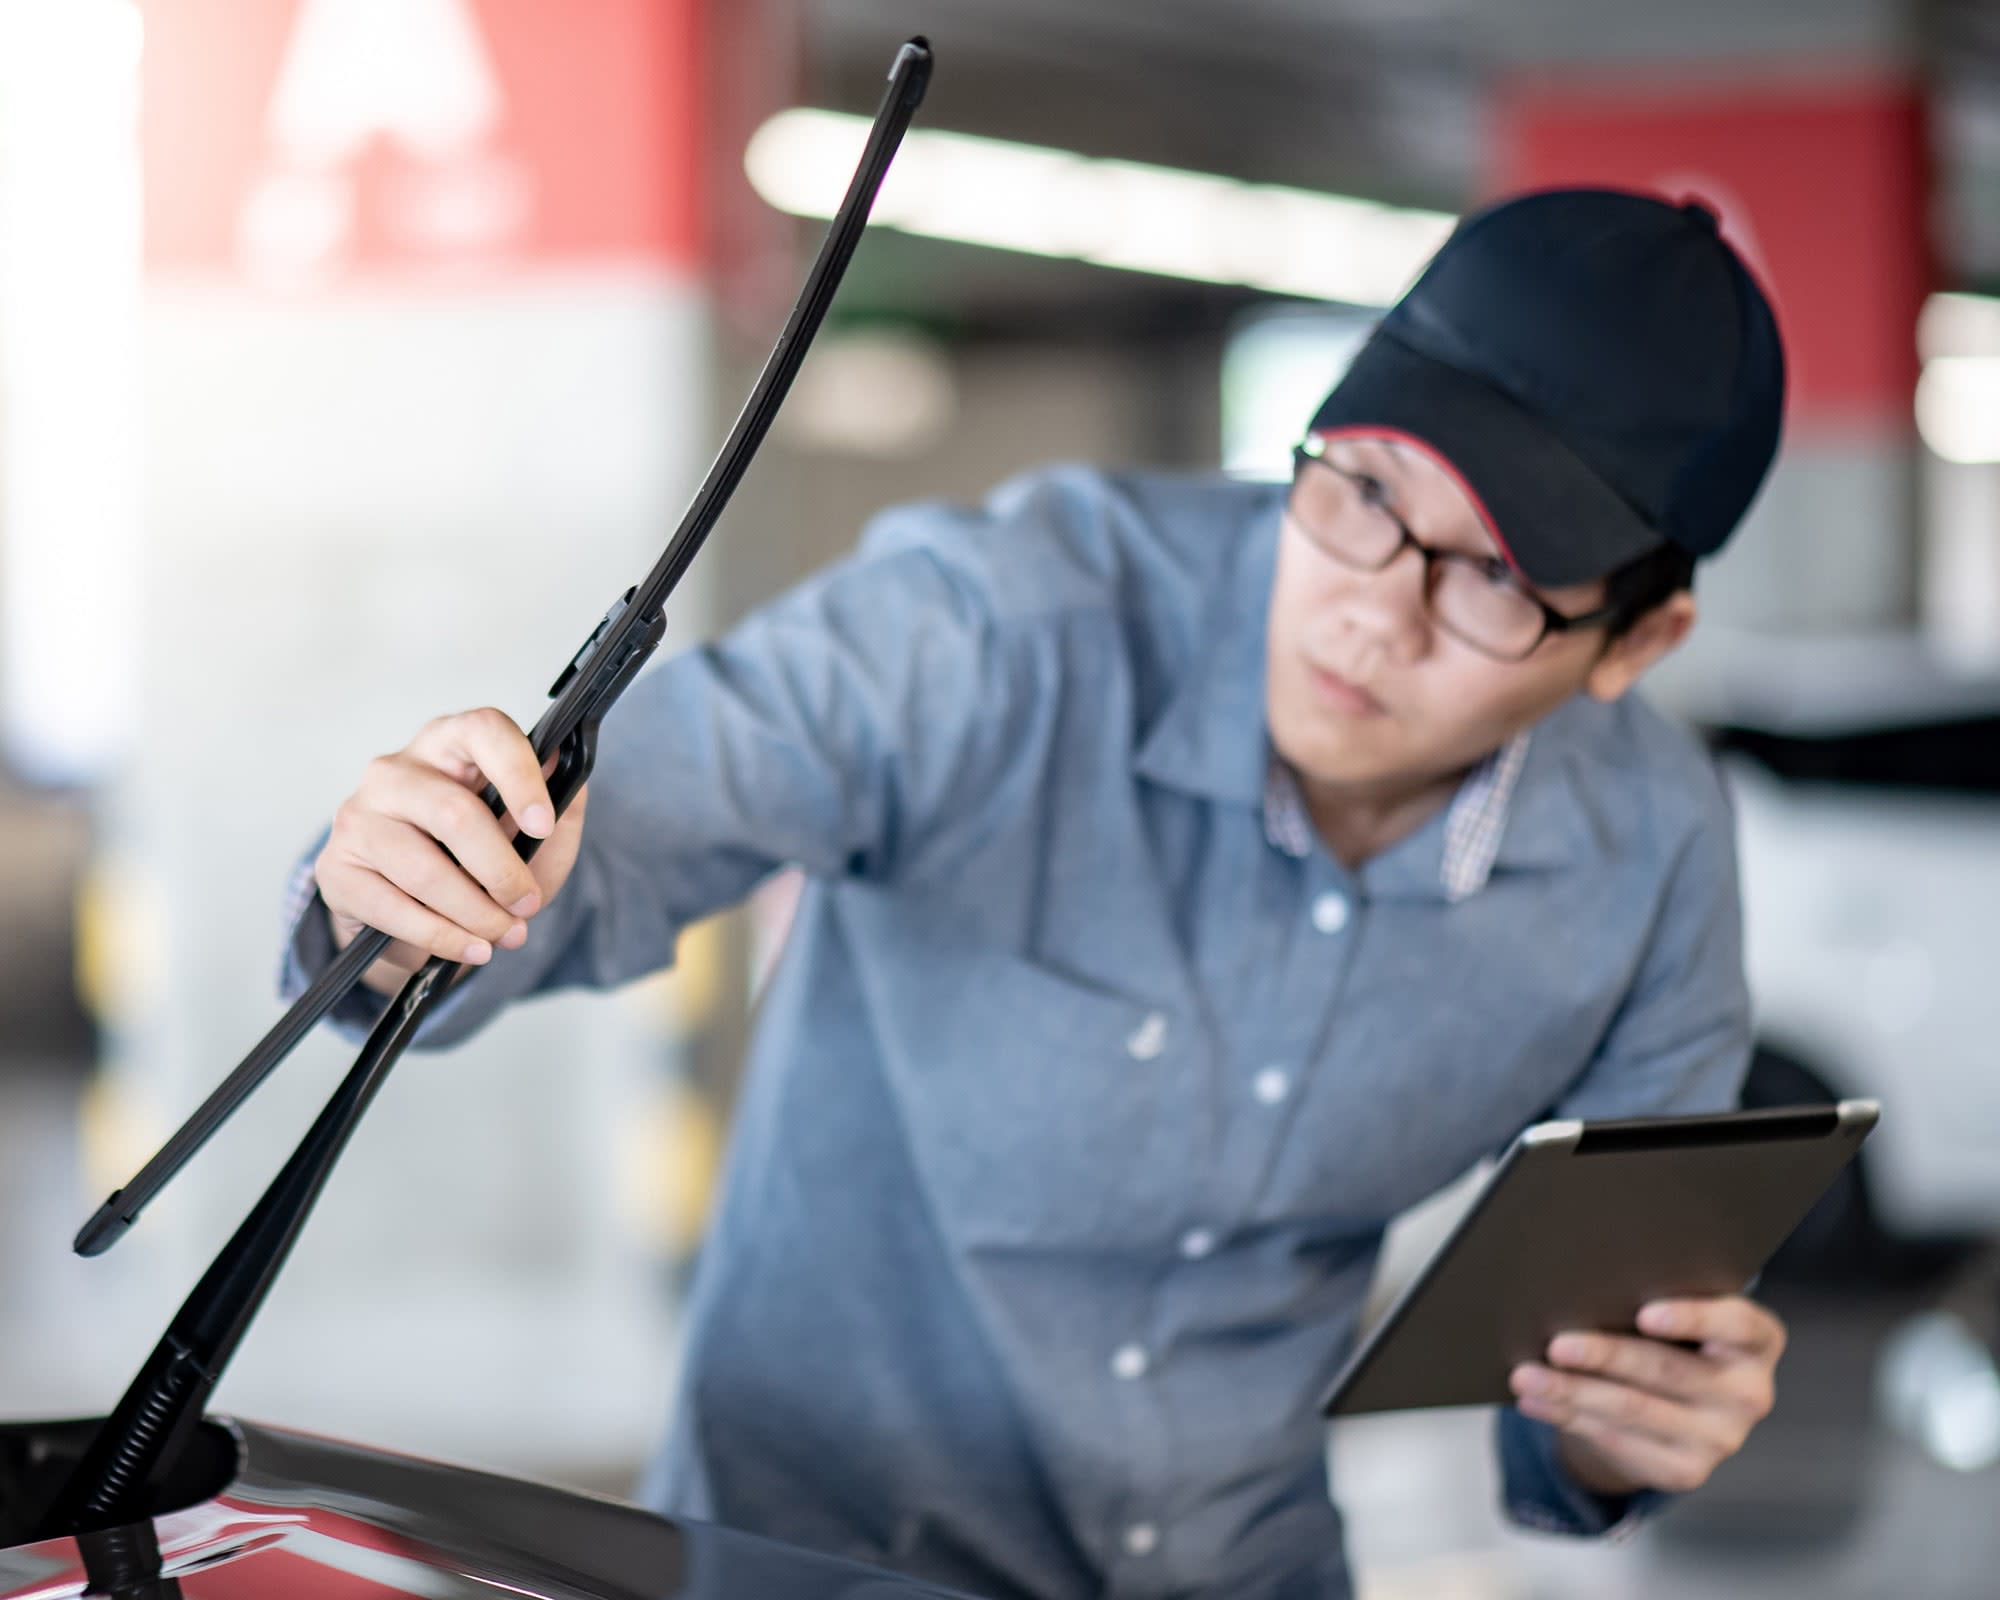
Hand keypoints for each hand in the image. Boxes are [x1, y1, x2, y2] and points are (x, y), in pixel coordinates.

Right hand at [314, 708, 590, 993]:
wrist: (421, 914)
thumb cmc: (484, 860)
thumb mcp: (537, 836)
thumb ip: (561, 803)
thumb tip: (570, 769)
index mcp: (450, 743)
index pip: (484, 732)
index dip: (519, 775)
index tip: (545, 824)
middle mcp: (396, 770)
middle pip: (454, 813)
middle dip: (502, 871)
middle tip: (528, 905)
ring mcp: (359, 816)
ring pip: (425, 868)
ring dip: (476, 913)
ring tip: (506, 935)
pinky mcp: (336, 868)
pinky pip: (392, 908)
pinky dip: (441, 936)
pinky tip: (471, 948)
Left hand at [1508, 1295, 1785, 1497]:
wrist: (1678, 1405)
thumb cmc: (1672, 1335)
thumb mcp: (1679, 1312)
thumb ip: (1653, 1294)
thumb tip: (1583, 1283)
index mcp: (1756, 1341)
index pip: (1738, 1324)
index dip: (1693, 1317)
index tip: (1645, 1312)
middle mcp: (1748, 1393)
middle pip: (1668, 1369)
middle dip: (1605, 1356)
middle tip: (1556, 1344)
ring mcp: (1721, 1438)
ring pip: (1635, 1409)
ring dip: (1572, 1392)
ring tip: (1526, 1376)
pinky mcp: (1687, 1471)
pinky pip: (1619, 1441)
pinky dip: (1569, 1417)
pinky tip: (1536, 1402)